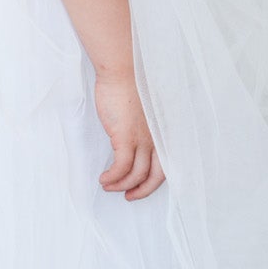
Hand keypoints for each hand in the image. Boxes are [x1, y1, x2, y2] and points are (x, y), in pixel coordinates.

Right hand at [94, 71, 164, 199]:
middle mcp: (156, 139)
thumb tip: (132, 142)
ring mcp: (142, 139)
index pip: (164, 166)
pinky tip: (104, 178)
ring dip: (120, 185)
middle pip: (154, 176)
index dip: (152, 183)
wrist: (122, 72)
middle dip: (141, 191)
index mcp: (161, 133)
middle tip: (128, 196)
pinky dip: (112, 177)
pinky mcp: (125, 138)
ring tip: (108, 185)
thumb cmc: (130, 86)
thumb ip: (143, 127)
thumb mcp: (143, 111)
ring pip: (136, 175)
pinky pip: (121, 167)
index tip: (138, 188)